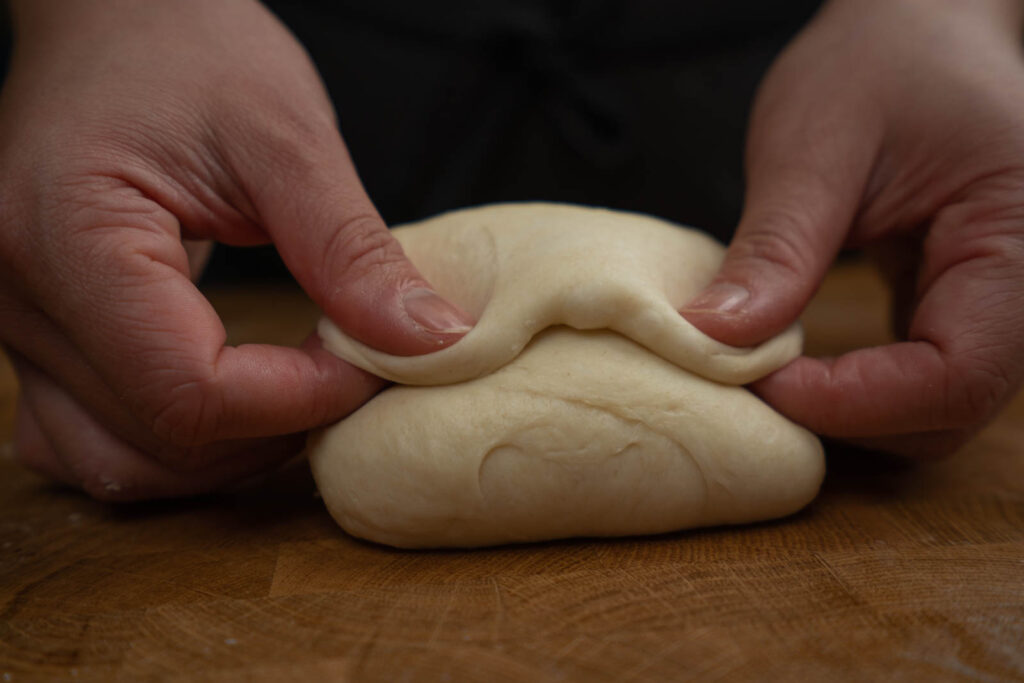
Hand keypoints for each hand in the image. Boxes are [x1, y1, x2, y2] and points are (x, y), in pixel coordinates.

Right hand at [0, 0, 473, 498]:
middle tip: (348, 375)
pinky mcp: (37, 334)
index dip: (302, 399)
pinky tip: (232, 408)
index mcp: (73, 238)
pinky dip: (171, 448)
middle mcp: (19, 298)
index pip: (192, 390)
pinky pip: (89, 439)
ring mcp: (16, 324)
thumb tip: (431, 343)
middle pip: (158, 441)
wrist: (116, 19)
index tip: (371, 363)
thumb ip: (351, 250)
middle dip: (276, 431)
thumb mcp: (285, 135)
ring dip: (228, 457)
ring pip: (117, 464)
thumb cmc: (189, 47)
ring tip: (300, 395)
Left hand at [682, 0, 1023, 456]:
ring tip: (764, 383)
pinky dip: (852, 394)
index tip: (760, 381)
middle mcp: (1020, 288)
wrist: (912, 30)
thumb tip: (714, 338)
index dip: (856, 400)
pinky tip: (792, 372)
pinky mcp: (948, 307)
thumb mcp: (816, 143)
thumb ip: (777, 247)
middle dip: (847, 421)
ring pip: (931, 411)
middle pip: (948, 411)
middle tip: (749, 391)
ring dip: (847, 418)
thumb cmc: (878, 63)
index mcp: (1015, 237)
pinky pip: (912, 381)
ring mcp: (988, 304)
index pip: (956, 372)